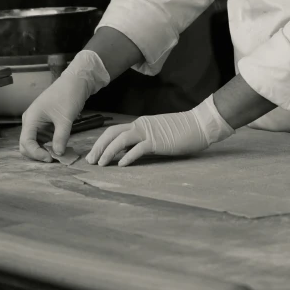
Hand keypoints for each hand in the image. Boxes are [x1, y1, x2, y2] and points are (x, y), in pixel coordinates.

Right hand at [19, 51, 109, 161]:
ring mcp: (37, 123)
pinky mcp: (45, 124)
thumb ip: (61, 138)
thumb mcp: (66, 119)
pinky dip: (49, 145)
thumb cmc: (68, 95)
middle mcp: (30, 121)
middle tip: (53, 159)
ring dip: (43, 151)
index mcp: (31, 118)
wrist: (75, 82)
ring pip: (34, 143)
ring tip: (58, 155)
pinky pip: (43, 139)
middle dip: (37, 154)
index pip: (26, 142)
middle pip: (26, 145)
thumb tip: (58, 154)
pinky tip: (59, 148)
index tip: (50, 159)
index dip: (36, 153)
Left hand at [86, 95, 234, 166]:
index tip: (94, 155)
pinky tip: (121, 165)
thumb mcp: (157, 135)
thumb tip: (129, 152)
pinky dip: (127, 156)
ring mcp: (148, 133)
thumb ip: (143, 141)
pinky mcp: (157, 141)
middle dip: (98, 147)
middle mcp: (140, 126)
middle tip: (90, 161)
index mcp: (139, 124)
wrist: (199, 124)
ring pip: (120, 140)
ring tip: (101, 164)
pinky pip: (138, 149)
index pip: (113, 131)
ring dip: (108, 152)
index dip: (101, 142)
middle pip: (112, 134)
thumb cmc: (181, 131)